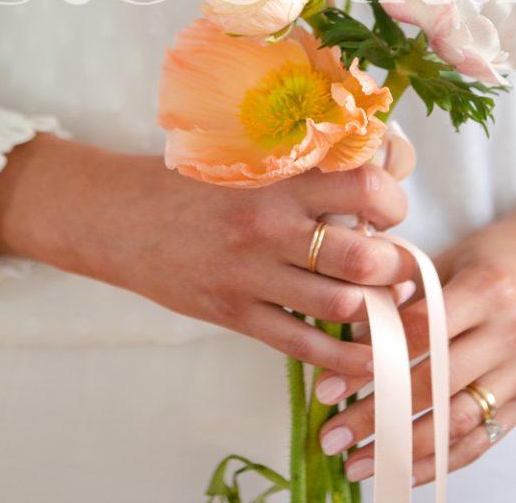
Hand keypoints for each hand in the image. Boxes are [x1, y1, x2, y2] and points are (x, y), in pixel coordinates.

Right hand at [0, 133, 413, 376]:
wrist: (117, 216)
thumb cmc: (185, 182)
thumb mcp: (242, 157)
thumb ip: (296, 163)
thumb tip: (362, 162)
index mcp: (276, 181)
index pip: (362, 186)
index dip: (392, 200)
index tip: (391, 208)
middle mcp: (270, 228)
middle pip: (362, 256)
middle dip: (394, 265)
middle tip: (397, 263)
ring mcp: (252, 276)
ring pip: (340, 305)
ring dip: (376, 308)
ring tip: (385, 301)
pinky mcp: (236, 313)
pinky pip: (303, 344)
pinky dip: (345, 357)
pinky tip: (369, 358)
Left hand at [313, 126, 515, 483]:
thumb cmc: (494, 256)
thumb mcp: (450, 258)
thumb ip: (406, 294)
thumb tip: (352, 333)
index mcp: (485, 290)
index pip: (419, 334)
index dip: (369, 362)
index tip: (327, 386)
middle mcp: (509, 334)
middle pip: (433, 385)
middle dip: (376, 415)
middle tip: (330, 434)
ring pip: (457, 423)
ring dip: (404, 450)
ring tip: (358, 463)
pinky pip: (481, 440)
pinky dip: (440, 461)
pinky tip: (403, 471)